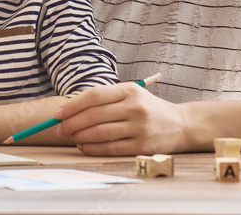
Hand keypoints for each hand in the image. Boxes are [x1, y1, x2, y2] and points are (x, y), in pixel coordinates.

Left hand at [54, 83, 190, 155]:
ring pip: (99, 133)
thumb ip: (105, 99)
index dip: (72, 105)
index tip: (58, 114)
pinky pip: (110, 148)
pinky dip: (93, 149)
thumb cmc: (149, 109)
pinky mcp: (142, 146)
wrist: (182, 124)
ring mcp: (139, 127)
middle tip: (60, 129)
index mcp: (129, 90)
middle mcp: (135, 107)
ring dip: (80, 137)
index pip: (93, 95)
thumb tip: (71, 109)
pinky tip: (84, 147)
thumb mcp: (131, 95)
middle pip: (93, 115)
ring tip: (72, 138)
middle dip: (71, 123)